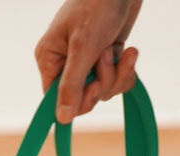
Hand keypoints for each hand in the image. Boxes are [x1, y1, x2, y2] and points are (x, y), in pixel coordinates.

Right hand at [35, 0, 141, 122]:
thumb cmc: (96, 4)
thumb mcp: (82, 47)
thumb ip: (71, 85)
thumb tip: (61, 119)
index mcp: (50, 60)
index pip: (57, 101)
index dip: (79, 101)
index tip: (94, 88)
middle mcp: (65, 64)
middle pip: (84, 99)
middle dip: (103, 82)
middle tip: (106, 57)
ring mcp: (87, 63)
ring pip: (104, 91)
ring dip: (116, 73)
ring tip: (117, 47)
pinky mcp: (106, 59)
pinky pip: (117, 82)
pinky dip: (126, 69)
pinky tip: (129, 51)